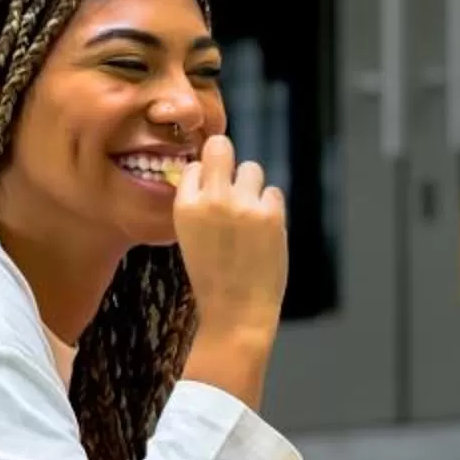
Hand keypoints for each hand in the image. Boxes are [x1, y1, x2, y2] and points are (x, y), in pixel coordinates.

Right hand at [174, 133, 287, 338]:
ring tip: (249, 216)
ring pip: (252, 168)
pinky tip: (264, 231)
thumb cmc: (212, 277)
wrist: (236, 312)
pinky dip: (271, 208)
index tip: (211, 194)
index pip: (194, 165)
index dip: (205, 177)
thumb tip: (210, 170)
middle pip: (220, 146)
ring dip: (252, 187)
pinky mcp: (270, 215)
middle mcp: (212, 199)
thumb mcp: (189, 236)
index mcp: (185, 205)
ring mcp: (243, 205)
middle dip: (226, 156)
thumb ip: (197, 204)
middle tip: (233, 180)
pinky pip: (274, 193)